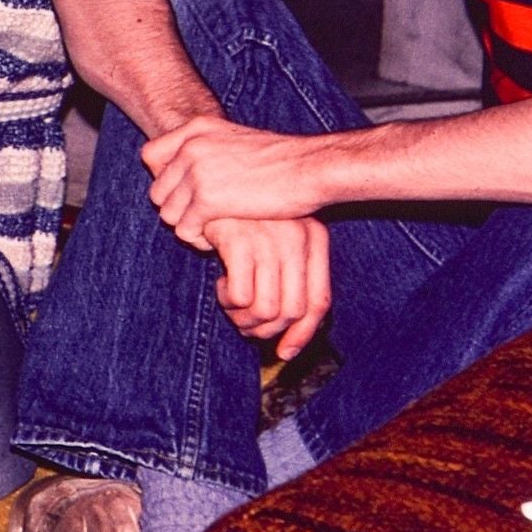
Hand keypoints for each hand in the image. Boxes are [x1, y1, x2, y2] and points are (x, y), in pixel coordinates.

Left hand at [143, 114, 329, 245]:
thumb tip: (183, 176)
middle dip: (178, 210)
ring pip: (168, 214)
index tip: (186, 194)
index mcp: (196, 128)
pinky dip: (200, 240)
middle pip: (157, 191)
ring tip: (213, 229)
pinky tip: (219, 239)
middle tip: (204, 219)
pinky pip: (184, 230)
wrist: (310, 168)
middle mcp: (191, 146)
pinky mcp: (208, 199)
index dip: (164, 180)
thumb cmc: (281, 160)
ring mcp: (198, 171)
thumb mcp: (236, 140)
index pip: (150, 155)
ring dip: (188, 227)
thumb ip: (207, 150)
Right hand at [202, 215, 329, 358]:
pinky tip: (221, 283)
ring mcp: (270, 238)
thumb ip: (289, 281)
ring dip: (243, 319)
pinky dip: (228, 301)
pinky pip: (240, 297)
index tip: (284, 353)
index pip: (319, 302)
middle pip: (293, 312)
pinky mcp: (240, 239)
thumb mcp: (276, 240)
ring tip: (230, 304)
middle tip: (245, 325)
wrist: (211, 178)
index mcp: (314, 237)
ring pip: (266, 310)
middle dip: (266, 331)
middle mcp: (298, 237)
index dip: (303, 335)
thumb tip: (289, 345)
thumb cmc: (242, 217)